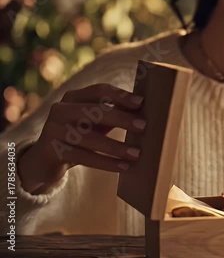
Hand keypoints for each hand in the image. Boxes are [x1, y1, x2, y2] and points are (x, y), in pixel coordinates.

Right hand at [18, 83, 146, 192]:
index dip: (120, 95)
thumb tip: (144, 110)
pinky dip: (106, 163)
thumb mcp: (94, 122)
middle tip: (144, 126)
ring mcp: (53, 130)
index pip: (99, 90)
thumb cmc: (80, 135)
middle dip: (122, 118)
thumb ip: (113, 113)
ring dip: (117, 147)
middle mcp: (60, 109)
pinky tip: (123, 167)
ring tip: (137, 153)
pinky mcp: (51, 151)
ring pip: (89, 138)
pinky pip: (84, 157)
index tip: (141, 102)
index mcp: (73, 97)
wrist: (46, 160)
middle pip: (95, 111)